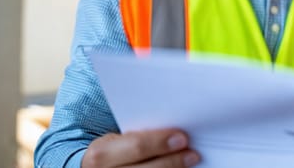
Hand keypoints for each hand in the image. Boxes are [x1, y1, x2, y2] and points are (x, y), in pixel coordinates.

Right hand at [81, 128, 199, 166]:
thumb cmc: (114, 152)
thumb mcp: (116, 141)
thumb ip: (138, 136)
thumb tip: (176, 131)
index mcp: (100, 155)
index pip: (135, 146)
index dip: (159, 143)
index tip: (182, 138)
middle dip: (171, 161)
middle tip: (193, 154)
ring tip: (190, 162)